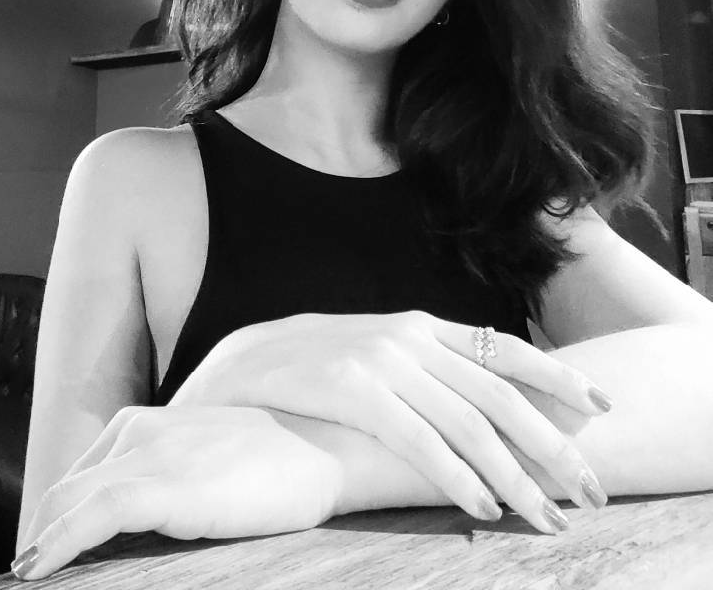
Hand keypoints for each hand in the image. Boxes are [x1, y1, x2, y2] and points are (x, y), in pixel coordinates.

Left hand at [13, 405, 344, 579]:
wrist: (322, 447)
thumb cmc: (270, 463)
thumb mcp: (201, 463)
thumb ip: (161, 482)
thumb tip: (124, 528)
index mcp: (141, 424)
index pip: (76, 478)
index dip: (51, 522)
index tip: (39, 559)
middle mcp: (136, 430)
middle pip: (63, 490)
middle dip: (40, 535)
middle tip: (30, 577)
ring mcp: (150, 453)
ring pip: (68, 500)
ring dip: (41, 542)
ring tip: (31, 579)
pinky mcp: (167, 483)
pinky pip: (95, 513)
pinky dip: (58, 541)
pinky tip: (38, 568)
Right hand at [172, 310, 611, 532]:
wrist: (241, 361)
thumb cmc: (313, 364)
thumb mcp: (376, 352)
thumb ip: (423, 367)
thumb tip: (474, 400)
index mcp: (420, 326)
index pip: (505, 350)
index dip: (557, 375)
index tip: (601, 404)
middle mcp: (410, 337)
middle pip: (500, 395)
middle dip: (552, 445)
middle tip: (589, 489)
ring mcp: (383, 360)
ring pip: (470, 424)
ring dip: (515, 477)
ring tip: (546, 517)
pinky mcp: (353, 389)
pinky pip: (421, 441)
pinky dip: (459, 477)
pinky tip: (482, 506)